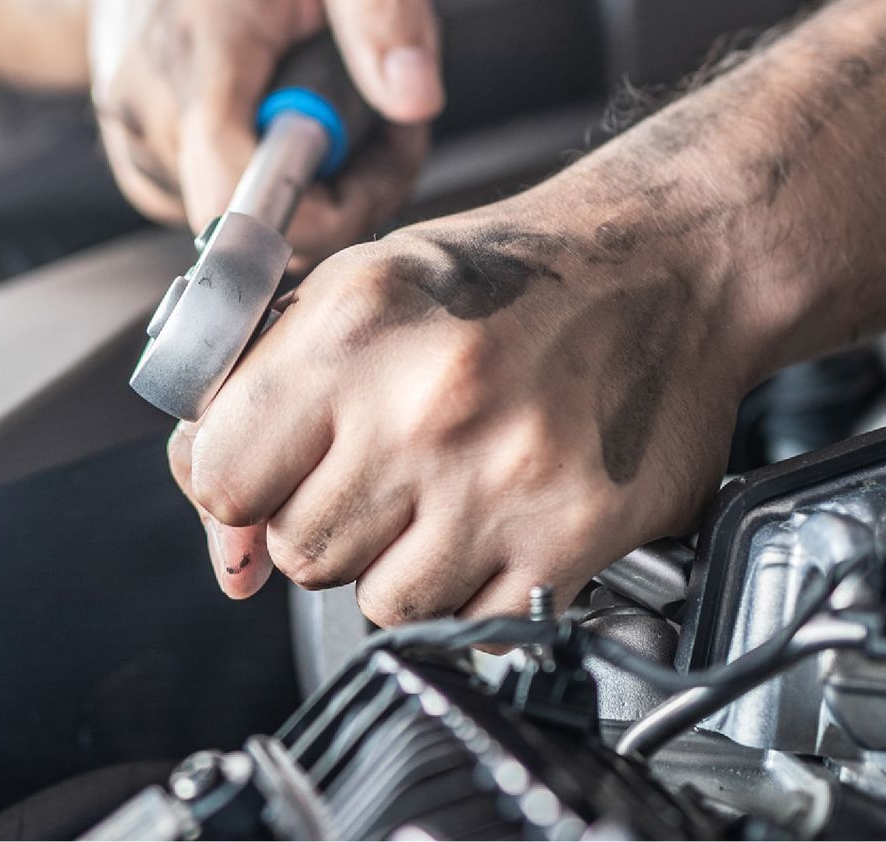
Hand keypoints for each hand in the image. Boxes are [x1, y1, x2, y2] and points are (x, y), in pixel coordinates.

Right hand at [86, 0, 441, 264]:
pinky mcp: (138, 167)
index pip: (236, 191)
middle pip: (257, 220)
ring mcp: (135, 143)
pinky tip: (280, 121)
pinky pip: (220, 211)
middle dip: (340, 193)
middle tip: (376, 119)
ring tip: (327, 104)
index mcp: (201, 48)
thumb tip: (414, 99)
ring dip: (309, 187)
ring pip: (244, 221)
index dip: (317, 214)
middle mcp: (150, 106)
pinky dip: (267, 186)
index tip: (376, 162)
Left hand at [167, 186, 762, 615]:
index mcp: (350, 329)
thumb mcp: (353, 289)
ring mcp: (500, 479)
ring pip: (379, 601)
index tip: (259, 483)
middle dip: (322, 522)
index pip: (222, 479)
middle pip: (300, 551)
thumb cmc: (501, 276)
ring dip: (397, 563)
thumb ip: (262, 395)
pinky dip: (469, 589)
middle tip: (376, 469)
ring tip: (440, 491)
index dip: (231, 493)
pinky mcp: (571, 537)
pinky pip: (467, 622)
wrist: (663, 263)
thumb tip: (224, 535)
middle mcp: (422, 407)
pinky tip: (492, 519)